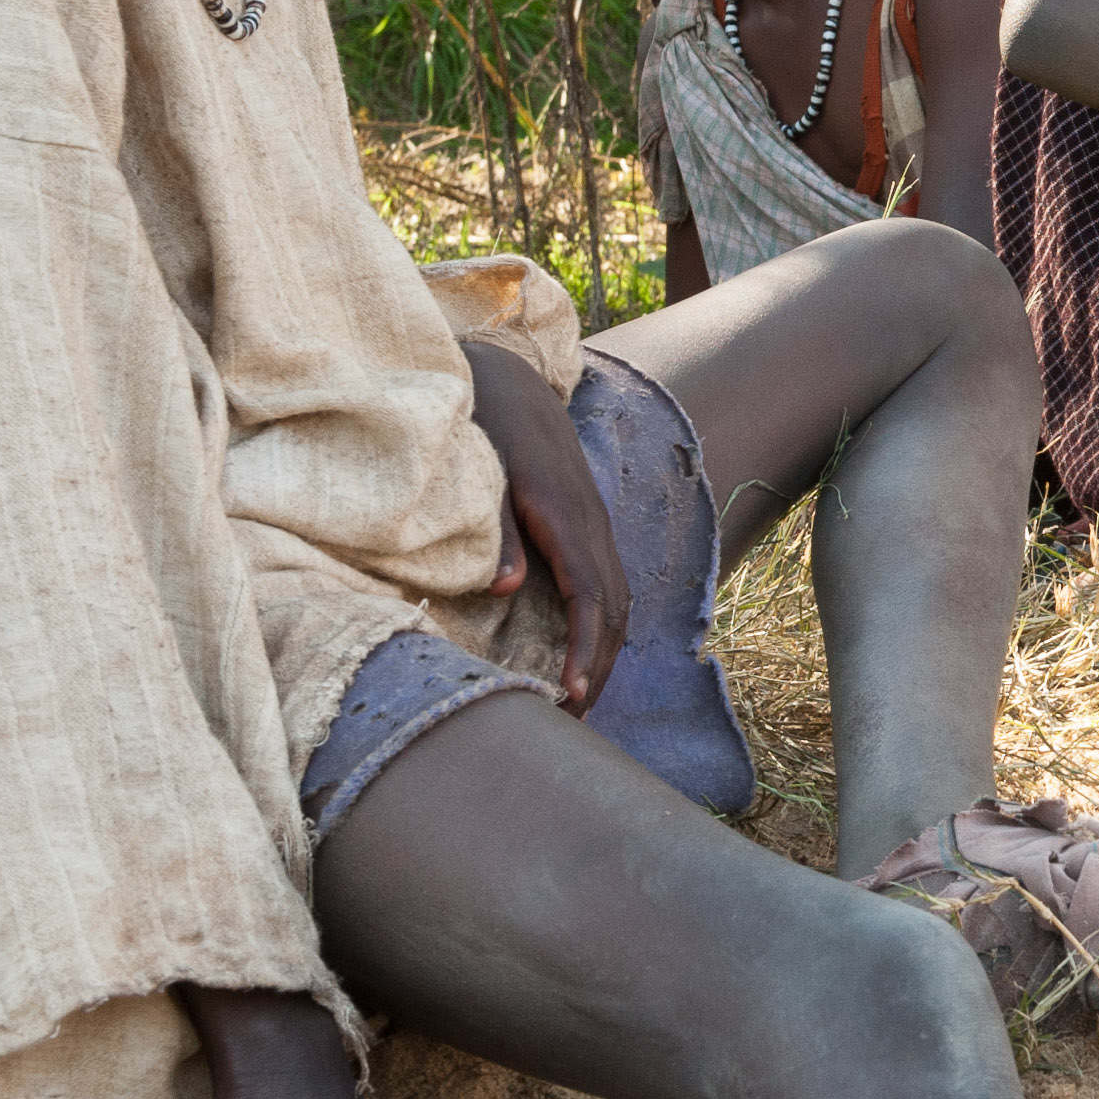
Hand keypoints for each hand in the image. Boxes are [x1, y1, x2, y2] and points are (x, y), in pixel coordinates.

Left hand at [465, 341, 629, 709]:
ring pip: (616, 599)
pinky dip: (600, 627)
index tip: (570, 694)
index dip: (583, 648)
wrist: (508, 379)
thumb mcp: (481, 473)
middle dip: (598, 666)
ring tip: (578, 700)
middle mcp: (588, 524)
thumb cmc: (484, 425)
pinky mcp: (585, 526)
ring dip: (603, 652)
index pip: (588, 596)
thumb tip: (503, 589)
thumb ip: (495, 531)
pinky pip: (606, 584)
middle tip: (571, 719)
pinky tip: (582, 653)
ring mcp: (592, 524)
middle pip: (612, 609)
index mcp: (563, 516)